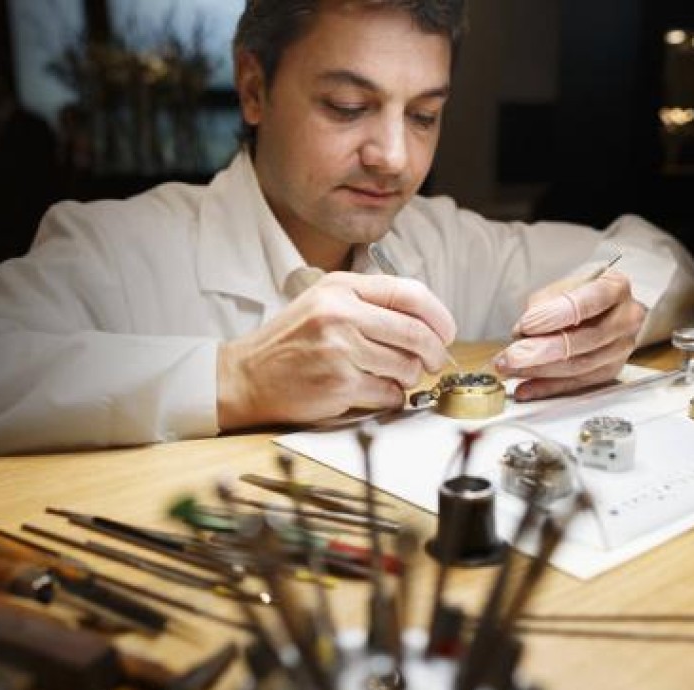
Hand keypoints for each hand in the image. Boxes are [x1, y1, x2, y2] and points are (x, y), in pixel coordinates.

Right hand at [217, 272, 455, 428]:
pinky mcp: (339, 385)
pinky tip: (375, 392)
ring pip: (407, 367)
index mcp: (341, 287)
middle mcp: (341, 314)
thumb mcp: (324, 303)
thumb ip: (369, 304)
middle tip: (435, 363)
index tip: (446, 332)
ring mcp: (340, 350)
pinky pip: (389, 394)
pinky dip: (391, 397)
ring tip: (392, 377)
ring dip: (409, 378)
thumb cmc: (290, 342)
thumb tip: (427, 322)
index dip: (439, 316)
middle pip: (416, 333)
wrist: (246, 376)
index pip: (410, 293)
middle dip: (436, 353)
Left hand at [493, 270, 646, 400]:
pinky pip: (577, 384)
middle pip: (585, 340)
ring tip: (510, 369)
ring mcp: (621, 348)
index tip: (526, 325)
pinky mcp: (610, 370)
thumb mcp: (559, 287)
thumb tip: (522, 333)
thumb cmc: (578, 294)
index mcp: (615, 288)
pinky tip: (525, 388)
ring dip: (539, 371)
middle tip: (512, 355)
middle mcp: (626, 319)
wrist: (602, 308)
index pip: (588, 303)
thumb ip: (542, 306)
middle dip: (542, 350)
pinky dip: (547, 387)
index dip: (555, 316)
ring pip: (580, 366)